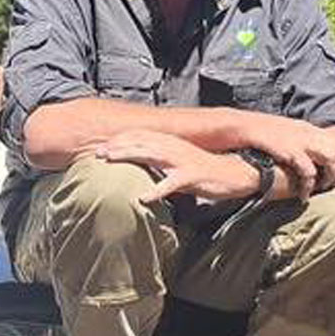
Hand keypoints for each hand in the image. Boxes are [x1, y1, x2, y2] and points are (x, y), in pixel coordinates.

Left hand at [97, 130, 258, 202]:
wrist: (237, 174)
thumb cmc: (206, 172)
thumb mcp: (180, 164)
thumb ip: (161, 163)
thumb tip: (142, 167)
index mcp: (172, 144)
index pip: (141, 137)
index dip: (120, 140)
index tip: (101, 147)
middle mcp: (175, 147)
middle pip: (141, 142)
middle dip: (118, 146)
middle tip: (97, 152)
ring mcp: (183, 160)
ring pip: (151, 155)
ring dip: (129, 156)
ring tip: (109, 161)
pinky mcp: (193, 176)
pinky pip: (171, 184)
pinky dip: (157, 190)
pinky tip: (142, 198)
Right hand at [240, 114, 334, 197]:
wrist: (239, 126)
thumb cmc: (257, 135)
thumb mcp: (282, 134)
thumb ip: (296, 143)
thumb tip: (303, 159)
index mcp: (307, 128)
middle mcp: (308, 132)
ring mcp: (301, 140)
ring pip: (330, 159)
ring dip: (330, 177)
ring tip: (323, 191)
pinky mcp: (291, 151)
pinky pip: (309, 171)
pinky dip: (309, 185)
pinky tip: (304, 196)